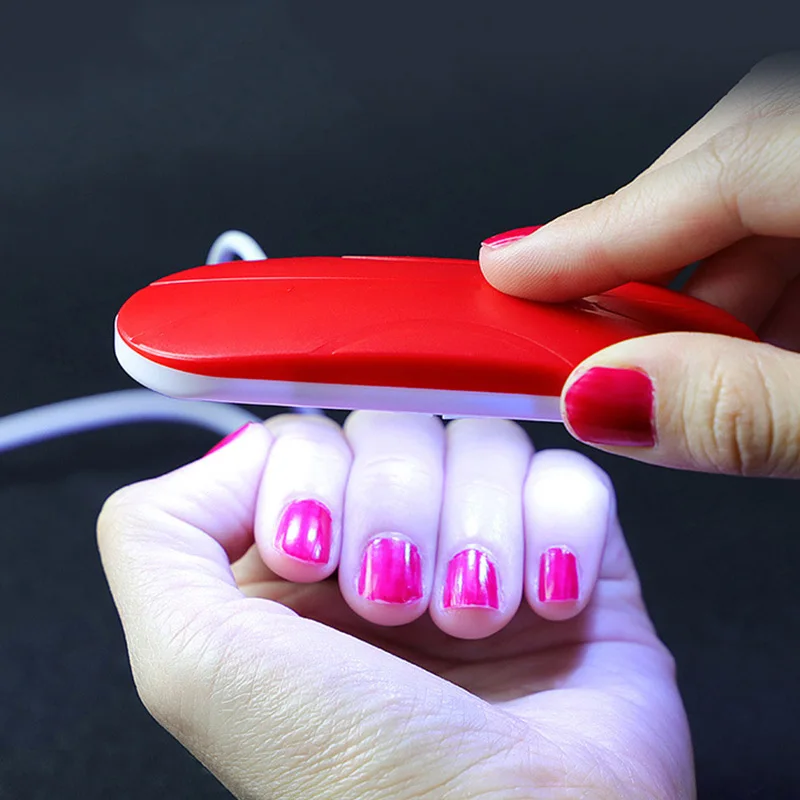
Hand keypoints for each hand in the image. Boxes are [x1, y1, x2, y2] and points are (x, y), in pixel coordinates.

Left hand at [98, 413, 692, 798]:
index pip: (303, 437)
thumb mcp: (195, 665)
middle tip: (401, 604)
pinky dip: (561, 530)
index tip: (318, 562)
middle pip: (393, 430)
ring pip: (481, 441)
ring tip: (481, 617)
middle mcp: (388, 547)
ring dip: (479, 526)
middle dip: (397, 508)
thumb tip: (247, 451)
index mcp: (300, 566)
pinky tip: (549, 603)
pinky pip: (568, 476)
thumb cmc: (358, 779)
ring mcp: (481, 544)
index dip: (314, 478)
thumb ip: (158, 535)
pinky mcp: (567, 553)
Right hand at [480, 53, 799, 476]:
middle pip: (731, 165)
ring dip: (720, 284)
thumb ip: (748, 412)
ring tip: (711, 371)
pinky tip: (778, 349)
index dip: (593, 230)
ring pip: (772, 190)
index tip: (507, 270)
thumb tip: (606, 397)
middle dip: (651, 268)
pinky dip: (776, 278)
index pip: (718, 165)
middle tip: (603, 350)